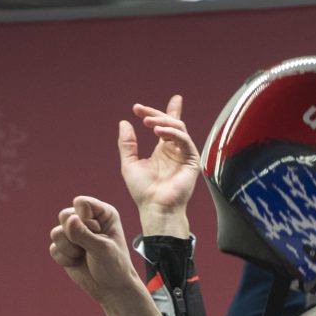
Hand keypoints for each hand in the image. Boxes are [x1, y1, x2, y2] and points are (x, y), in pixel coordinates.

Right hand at [50, 196, 160, 315]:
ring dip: (69, 249)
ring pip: (55, 233)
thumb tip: (69, 220)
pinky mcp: (64, 248)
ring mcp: (74, 233)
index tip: (98, 233)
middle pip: (64, 215)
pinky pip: (53, 249)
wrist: (112, 289)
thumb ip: (84, 234)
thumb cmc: (115, 266)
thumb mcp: (103, 249)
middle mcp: (87, 220)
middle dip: (74, 235)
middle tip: (90, 247)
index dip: (85, 219)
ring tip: (84, 256)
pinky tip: (78, 263)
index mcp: (102, 213)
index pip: (81, 203)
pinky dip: (65, 259)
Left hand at [118, 95, 199, 237]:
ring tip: (148, 123)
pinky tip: (159, 132)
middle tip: (140, 111)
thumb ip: (127, 144)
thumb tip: (124, 123)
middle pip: (171, 122)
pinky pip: (185, 140)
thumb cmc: (144, 192)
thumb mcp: (129, 163)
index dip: (156, 112)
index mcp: (162, 151)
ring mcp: (184, 155)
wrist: (156, 208)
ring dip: (163, 121)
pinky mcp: (191, 161)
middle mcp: (174, 151)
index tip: (137, 107)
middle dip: (155, 113)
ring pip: (179, 128)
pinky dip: (172, 133)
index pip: (164, 126)